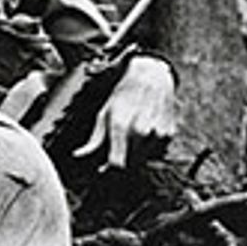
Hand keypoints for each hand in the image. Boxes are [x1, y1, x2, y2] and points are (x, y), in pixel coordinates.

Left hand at [78, 53, 175, 168]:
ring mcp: (157, 134)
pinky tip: (144, 132)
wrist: (152, 76)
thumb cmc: (125, 93)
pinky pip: (155, 152)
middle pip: (130, 164)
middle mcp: (141, 131)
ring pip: (143, 159)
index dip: (109, 169)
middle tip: (116, 147)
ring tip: (131, 135)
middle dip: (121, 160)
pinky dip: (148, 148)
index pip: (117, 165)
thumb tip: (78, 156)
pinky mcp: (168, 134)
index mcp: (121, 126)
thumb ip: (94, 139)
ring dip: (135, 155)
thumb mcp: (104, 113)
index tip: (104, 167)